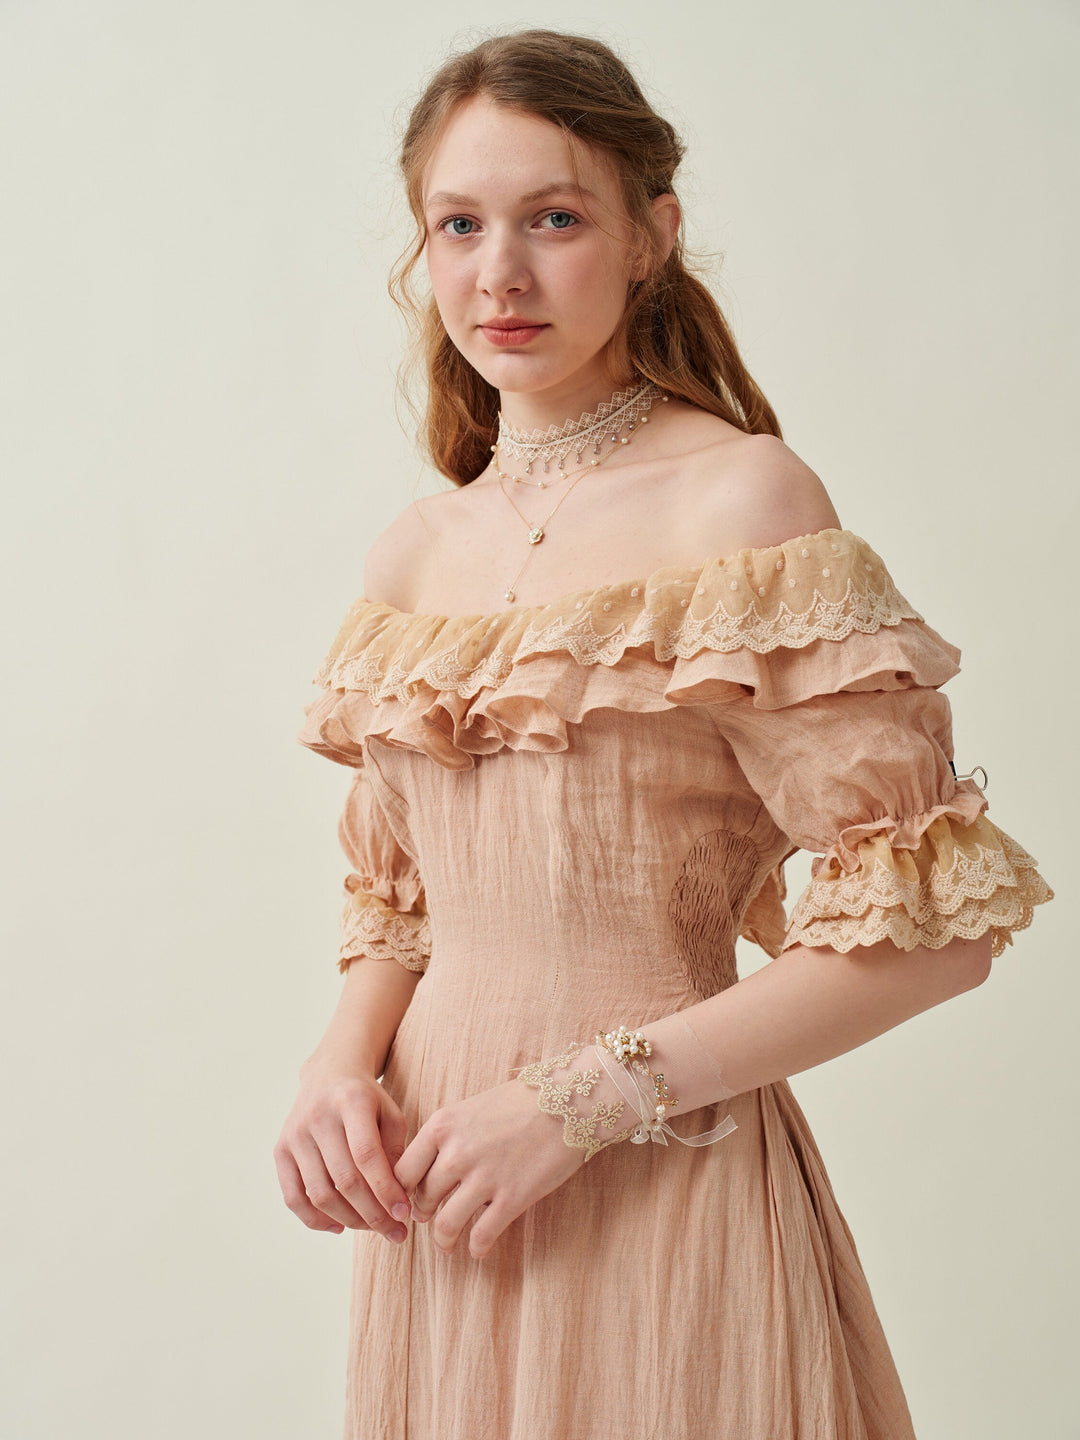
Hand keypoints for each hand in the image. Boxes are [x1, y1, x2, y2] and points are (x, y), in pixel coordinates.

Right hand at [273, 1064, 414, 1243]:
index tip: (404, 1214)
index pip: (367, 1155)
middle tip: (394, 1232)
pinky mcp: (281, 1150)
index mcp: (351, 1101)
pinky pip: (293, 1197)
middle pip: (344, 1179)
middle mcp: (318, 1116)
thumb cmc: (367, 1099)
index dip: (385, 1190)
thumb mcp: (391, 1113)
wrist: (330, 1073)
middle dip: (373, 1214)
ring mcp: (295, 1134)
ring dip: (349, 1220)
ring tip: (372, 1228)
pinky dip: (315, 1220)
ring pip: (320, 1194)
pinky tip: (339, 1226)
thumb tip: (397, 1198)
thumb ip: (396, 1151)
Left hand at [393, 1076, 589, 1259]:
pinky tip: (479, 1248)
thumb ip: (448, 1136)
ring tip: (447, 1245)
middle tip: (431, 1219)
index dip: (404, 1191)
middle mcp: (456, 1152)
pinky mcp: (512, 1198)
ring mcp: (484, 1177)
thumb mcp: (472, 1108)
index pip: (403, 1171)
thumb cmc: (522, 1102)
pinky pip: (481, 1236)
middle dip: (425, 1215)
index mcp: (442, 1125)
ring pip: (446, 1225)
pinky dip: (476, 1248)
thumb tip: (431, 1171)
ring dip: (443, 1241)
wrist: (569, 1101)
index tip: (413, 1198)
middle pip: (422, 1200)